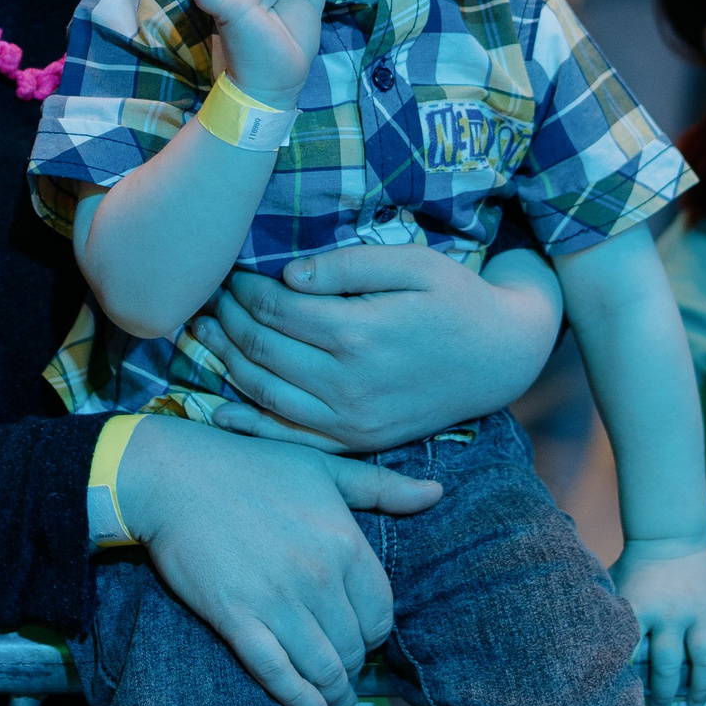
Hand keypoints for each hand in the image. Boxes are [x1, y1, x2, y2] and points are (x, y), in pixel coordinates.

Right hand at [115, 415, 441, 705]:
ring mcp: (277, 601)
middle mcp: (318, 576)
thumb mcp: (325, 468)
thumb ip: (384, 488)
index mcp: (344, 542)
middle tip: (347, 675)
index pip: (380, 612)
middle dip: (353, 666)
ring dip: (334, 694)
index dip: (375, 633)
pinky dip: (298, 699)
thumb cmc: (252, 466)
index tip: (364, 638)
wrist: (177, 476)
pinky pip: (276, 673)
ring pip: (321, 667)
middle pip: (352, 645)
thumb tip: (437, 494)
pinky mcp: (237, 620)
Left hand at [189, 244, 562, 452]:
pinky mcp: (358, 442)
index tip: (227, 271)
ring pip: (265, 393)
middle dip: (228, 320)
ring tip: (205, 334)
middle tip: (208, 298)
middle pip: (263, 349)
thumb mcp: (413, 263)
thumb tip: (288, 275)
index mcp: (359, 332)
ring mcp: (351, 420)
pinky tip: (220, 410)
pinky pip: (291, 438)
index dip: (242, 289)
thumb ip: (347, 265)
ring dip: (226, 363)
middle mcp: (349, 383)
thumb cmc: (456, 298)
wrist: (500, 358)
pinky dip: (251, 426)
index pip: (275, 308)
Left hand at [611, 538, 705, 705]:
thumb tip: (593, 649)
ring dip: (701, 686)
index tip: (623, 696)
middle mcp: (672, 614)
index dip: (626, 675)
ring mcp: (700, 611)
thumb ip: (610, 616)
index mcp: (642, 608)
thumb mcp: (615, 588)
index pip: (632, 649)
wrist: (669, 535)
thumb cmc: (636, 567)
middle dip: (664, 692)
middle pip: (669, 663)